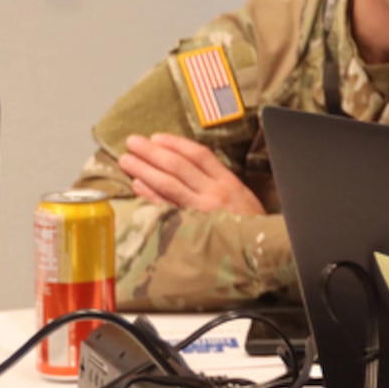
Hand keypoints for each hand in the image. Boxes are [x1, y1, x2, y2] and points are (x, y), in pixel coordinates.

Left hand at [118, 133, 265, 216]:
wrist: (260, 251)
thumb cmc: (250, 224)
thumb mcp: (242, 196)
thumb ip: (218, 181)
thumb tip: (186, 166)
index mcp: (229, 182)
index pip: (199, 155)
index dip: (175, 144)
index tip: (156, 137)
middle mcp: (214, 194)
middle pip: (179, 166)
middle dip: (153, 152)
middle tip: (132, 142)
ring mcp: (201, 211)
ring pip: (168, 184)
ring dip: (145, 170)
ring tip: (127, 160)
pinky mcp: (191, 228)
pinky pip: (166, 208)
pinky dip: (150, 195)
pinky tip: (137, 184)